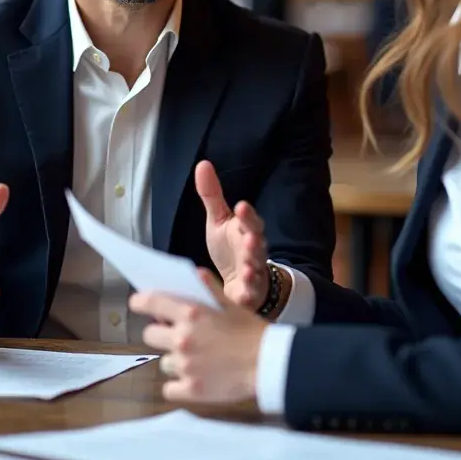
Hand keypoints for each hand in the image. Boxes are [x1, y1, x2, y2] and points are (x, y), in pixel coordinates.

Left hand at [131, 272, 266, 403]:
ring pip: (163, 362)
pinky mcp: (189, 389)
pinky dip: (179, 384)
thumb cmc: (252, 332)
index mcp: (191, 313)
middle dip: (162, 335)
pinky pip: (169, 387)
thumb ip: (209, 289)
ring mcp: (185, 365)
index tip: (137, 303)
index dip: (140, 302)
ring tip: (197, 360)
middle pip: (150, 335)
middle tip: (179, 337)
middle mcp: (182, 338)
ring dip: (175, 360)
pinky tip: (195, 379)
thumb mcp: (232, 304)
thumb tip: (194, 274)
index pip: (151, 303)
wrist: (269, 365)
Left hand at [196, 160, 268, 310]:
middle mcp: (254, 251)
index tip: (241, 206)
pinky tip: (242, 295)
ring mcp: (255, 273)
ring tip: (249, 268)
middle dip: (254, 242)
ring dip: (254, 269)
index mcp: (246, 231)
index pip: (250, 220)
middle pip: (257, 245)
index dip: (247, 215)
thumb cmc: (230, 248)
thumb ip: (212, 195)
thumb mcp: (219, 221)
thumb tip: (202, 164)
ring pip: (257, 270)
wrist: (243, 282)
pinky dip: (247, 295)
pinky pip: (250, 294)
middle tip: (250, 239)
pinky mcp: (250, 293)